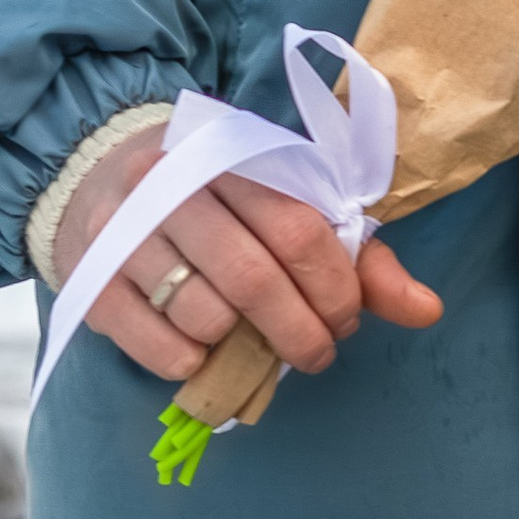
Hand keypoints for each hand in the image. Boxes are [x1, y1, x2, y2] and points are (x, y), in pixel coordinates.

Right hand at [51, 127, 442, 385]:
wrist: (97, 171)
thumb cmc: (215, 195)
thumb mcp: (285, 202)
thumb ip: (357, 256)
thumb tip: (427, 310)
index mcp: (234, 155)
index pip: (300, 230)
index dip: (335, 289)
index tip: (347, 318)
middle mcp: (173, 185)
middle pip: (255, 280)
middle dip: (300, 332)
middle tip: (317, 353)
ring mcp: (124, 231)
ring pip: (204, 315)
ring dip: (243, 348)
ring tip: (254, 344)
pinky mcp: (91, 278)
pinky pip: (153, 342)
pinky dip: (190, 363)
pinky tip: (204, 354)